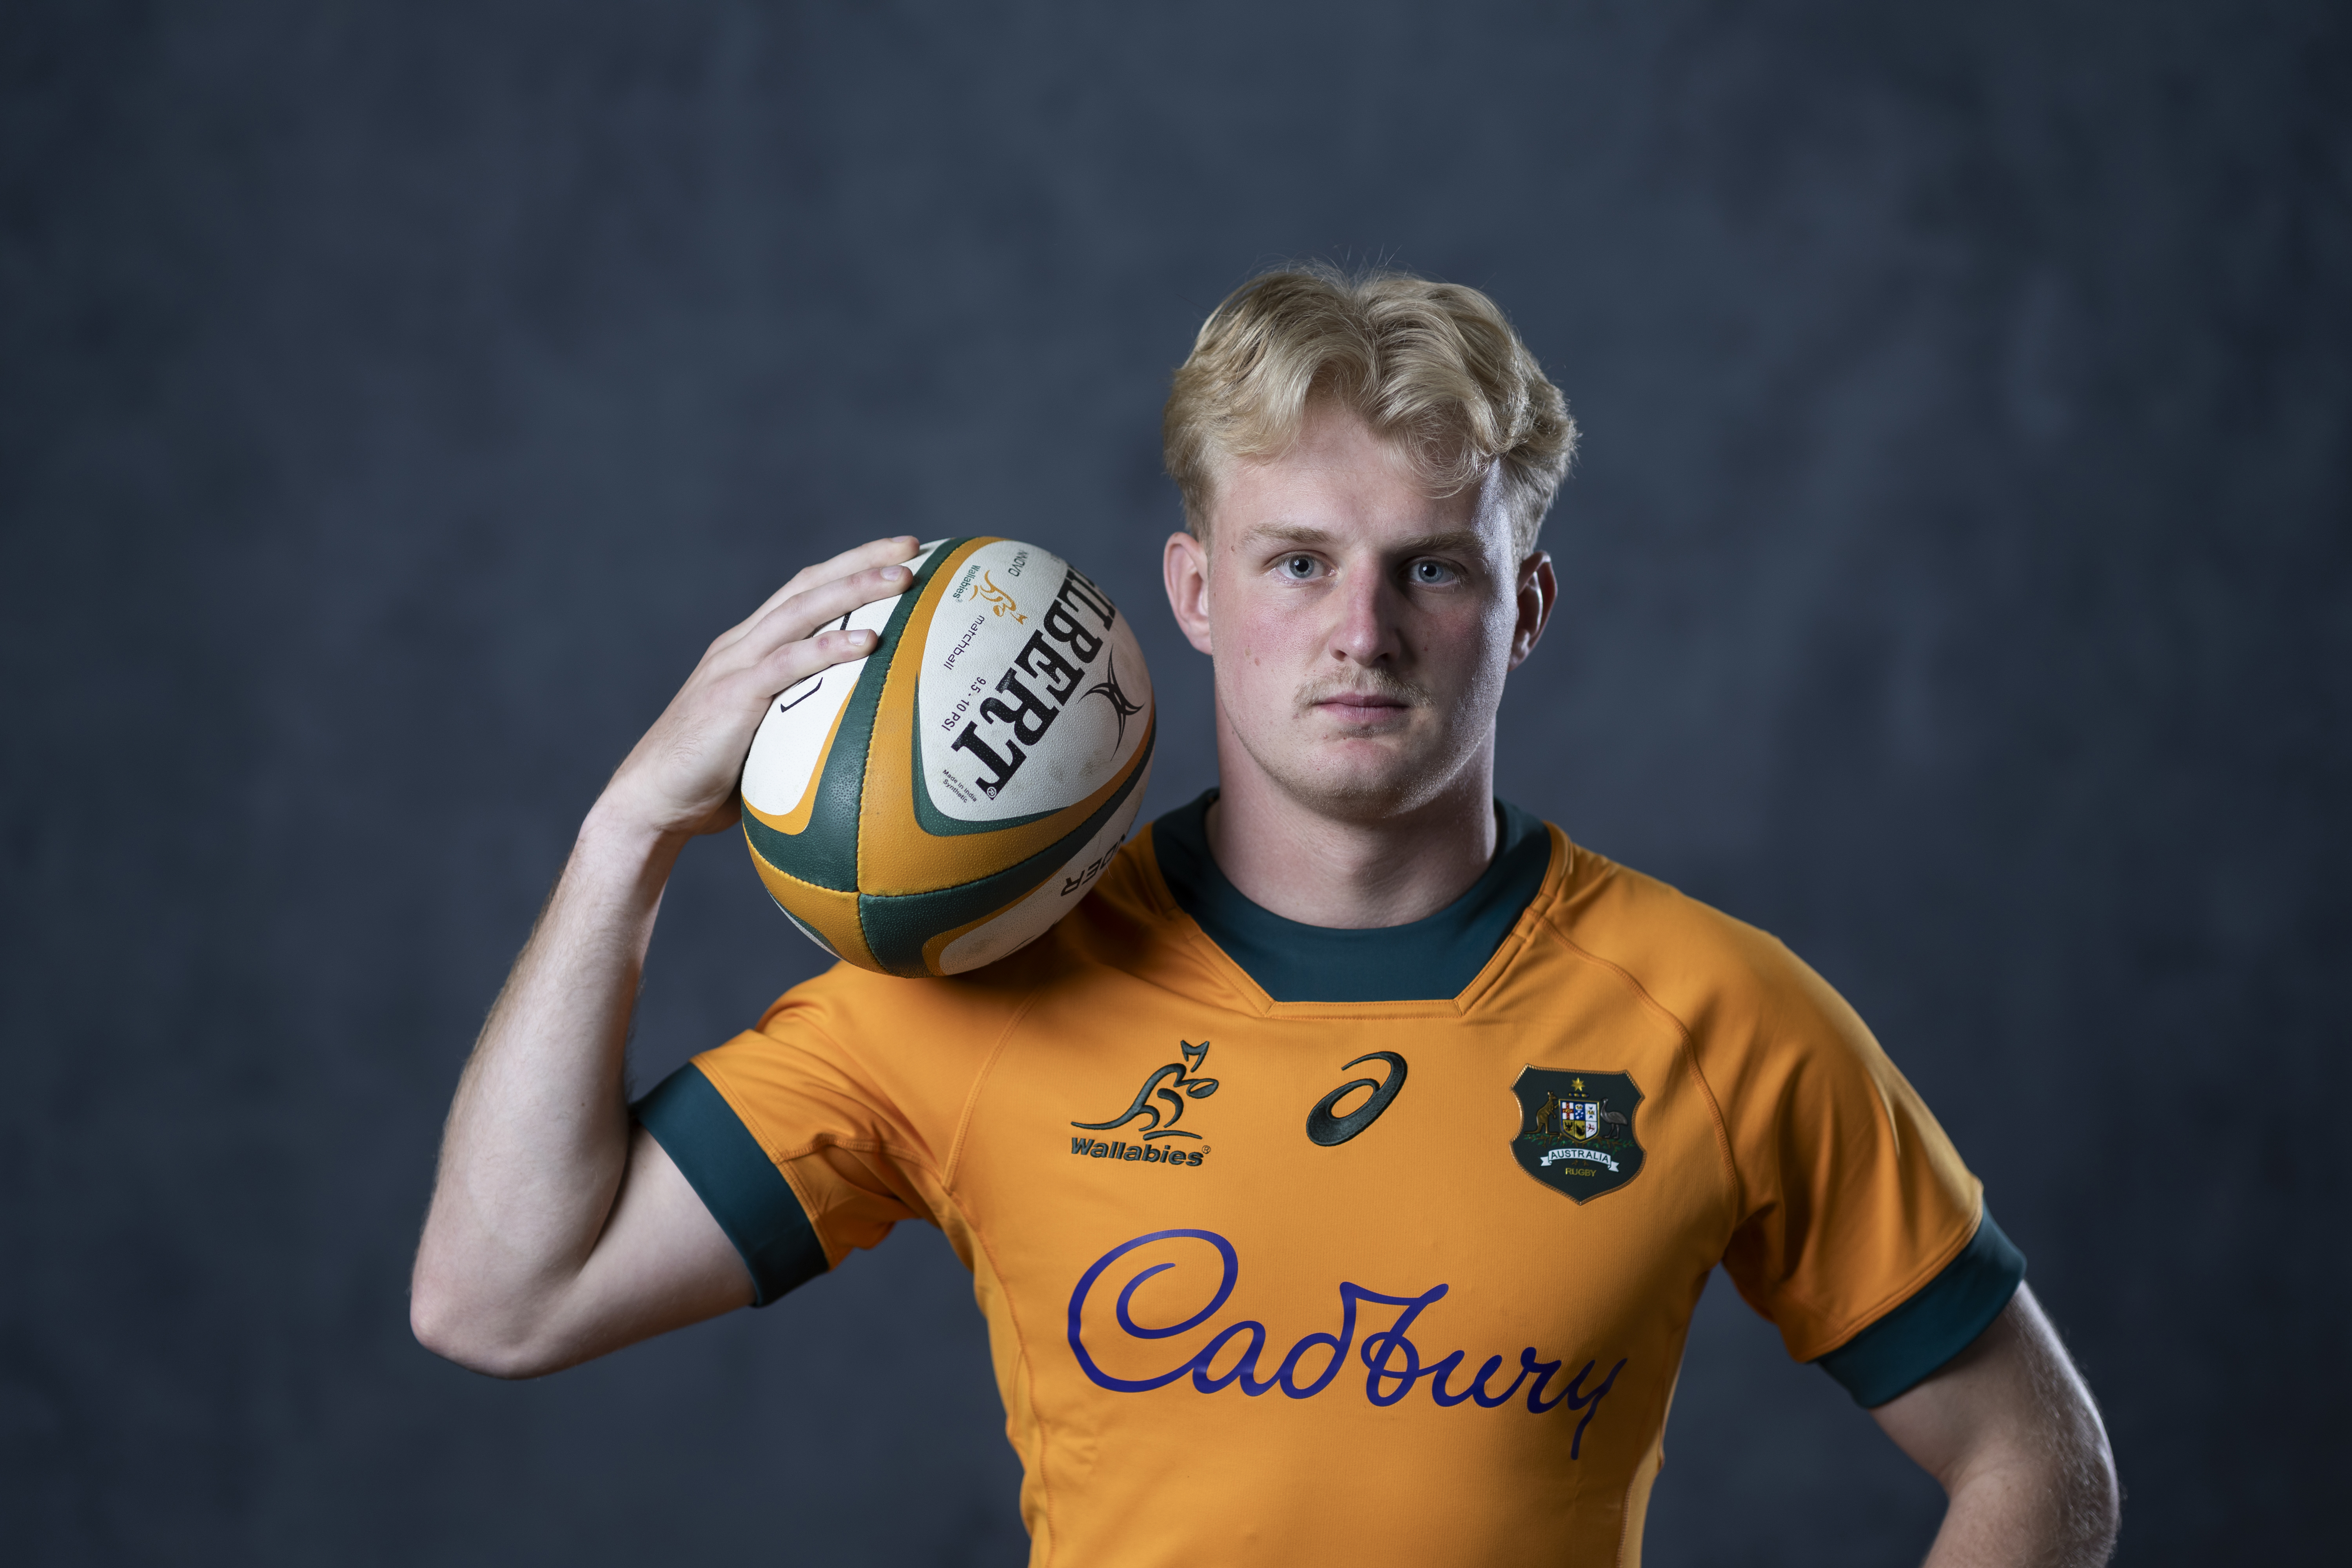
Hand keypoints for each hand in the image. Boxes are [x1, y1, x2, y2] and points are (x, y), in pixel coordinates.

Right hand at [594, 535, 921, 840]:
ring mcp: (734, 666)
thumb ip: (800, 722)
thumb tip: (859, 738)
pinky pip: (788, 664)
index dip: (849, 568)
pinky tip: (868, 641)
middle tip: (912, 547)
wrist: (651, 801)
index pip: (804, 592)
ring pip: (802, 610)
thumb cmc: (712, 781)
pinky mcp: (732, 696)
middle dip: (861, 560)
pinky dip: (829, 648)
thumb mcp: (765, 738)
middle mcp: (742, 645)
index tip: (897, 557)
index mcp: (749, 648)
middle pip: (808, 585)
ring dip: (854, 589)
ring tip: (902, 577)